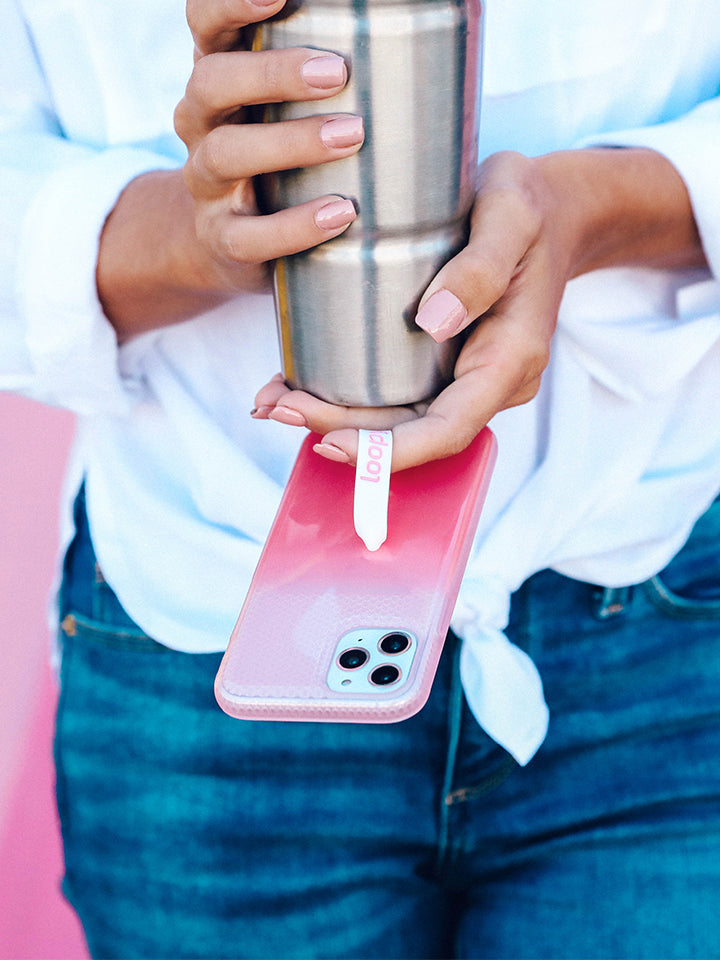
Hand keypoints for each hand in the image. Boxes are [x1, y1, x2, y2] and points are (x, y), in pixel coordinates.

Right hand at [174, 0, 365, 289]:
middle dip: (273, 73)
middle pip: (213, 82)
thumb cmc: (286, 159)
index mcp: (221, 76)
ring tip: (351, 136)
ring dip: (290, 142)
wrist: (235, 244)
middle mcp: (201, 122)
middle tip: (338, 72)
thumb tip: (430, 23)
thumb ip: (330, 73)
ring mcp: (206, 183)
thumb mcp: (293, 108)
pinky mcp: (222, 238)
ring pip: (226, 153)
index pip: (206, 23)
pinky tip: (339, 214)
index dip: (229, 2)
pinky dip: (294, 226)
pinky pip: (247, 235)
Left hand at [253, 147, 704, 469]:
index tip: (330, 441)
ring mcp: (465, 374)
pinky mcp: (445, 361)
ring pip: (399, 418)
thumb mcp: (512, 214)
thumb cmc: (531, 206)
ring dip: (336, 418)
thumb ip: (480, 267)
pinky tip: (296, 383)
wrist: (552, 211)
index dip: (390, 449)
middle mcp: (488, 381)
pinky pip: (397, 392)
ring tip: (273, 402)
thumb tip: (433, 322)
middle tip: (278, 410)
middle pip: (413, 431)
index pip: (449, 428)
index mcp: (509, 359)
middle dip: (344, 433)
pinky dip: (346, 394)